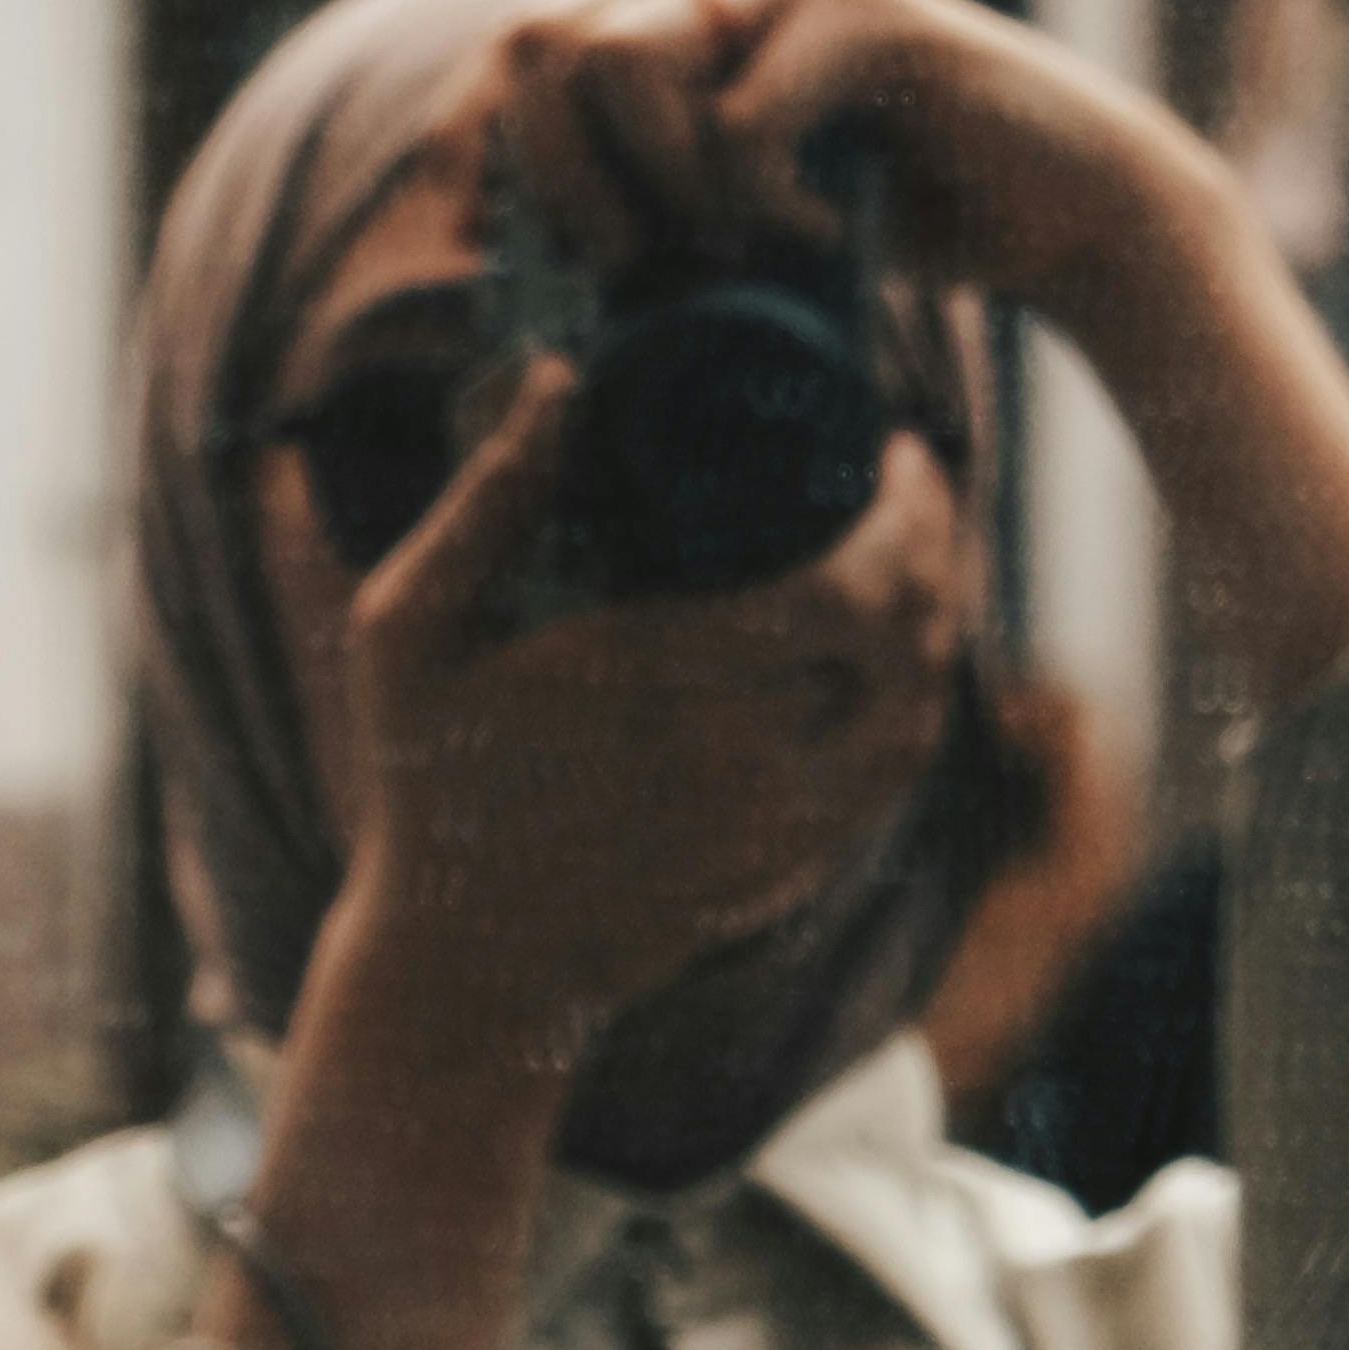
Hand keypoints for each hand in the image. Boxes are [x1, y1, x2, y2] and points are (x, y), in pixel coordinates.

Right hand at [307, 353, 971, 1067]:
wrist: (465, 973)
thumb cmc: (425, 788)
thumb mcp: (408, 632)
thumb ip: (483, 502)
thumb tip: (558, 377)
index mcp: (662, 680)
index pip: (850, 591)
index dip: (904, 517)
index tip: (895, 452)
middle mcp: (742, 759)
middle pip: (907, 643)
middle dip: (936, 548)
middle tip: (914, 484)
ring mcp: (775, 830)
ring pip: (918, 714)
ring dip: (940, 626)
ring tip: (922, 555)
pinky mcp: (784, 874)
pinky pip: (890, 781)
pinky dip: (918, 706)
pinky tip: (903, 658)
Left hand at [489, 0, 1193, 324]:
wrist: (1068, 213)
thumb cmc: (902, 215)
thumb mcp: (743, 190)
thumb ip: (651, 173)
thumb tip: (508, 237)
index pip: (528, 37)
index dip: (498, 146)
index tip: (528, 248)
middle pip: (549, 37)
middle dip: (566, 178)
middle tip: (635, 262)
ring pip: (626, 62)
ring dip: (663, 185)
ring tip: (737, 240)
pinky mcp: (865, 11)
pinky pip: (738, 118)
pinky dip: (763, 203)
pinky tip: (822, 233)